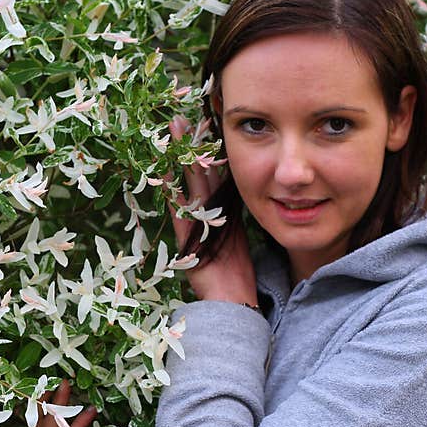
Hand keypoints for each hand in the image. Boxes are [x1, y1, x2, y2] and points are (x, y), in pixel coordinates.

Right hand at [168, 115, 257, 305]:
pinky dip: (172, 194)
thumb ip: (240, 217)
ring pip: (186, 186)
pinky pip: (179, 213)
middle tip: (180, 119)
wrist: (229, 306)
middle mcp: (203, 217)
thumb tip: (261, 189)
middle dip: (188, 148)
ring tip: (173, 133)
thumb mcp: (240, 239)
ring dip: (179, 160)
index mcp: (217, 215)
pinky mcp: (187, 241)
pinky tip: (165, 173)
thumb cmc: (238, 278)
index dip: (207, 153)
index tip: (204, 126)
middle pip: (195, 175)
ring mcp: (192, 227)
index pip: (212, 177)